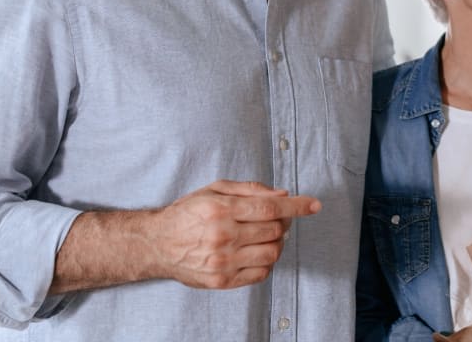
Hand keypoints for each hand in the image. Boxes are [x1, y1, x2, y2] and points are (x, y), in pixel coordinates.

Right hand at [152, 179, 320, 288]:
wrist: (158, 244)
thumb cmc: (187, 212)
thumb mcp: (214, 189)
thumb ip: (250, 189)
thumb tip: (282, 195)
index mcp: (221, 210)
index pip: (270, 208)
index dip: (297, 206)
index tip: (314, 205)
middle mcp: (223, 236)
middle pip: (274, 231)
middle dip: (285, 222)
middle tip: (279, 217)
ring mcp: (223, 262)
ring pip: (271, 253)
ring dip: (278, 242)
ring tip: (268, 234)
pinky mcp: (221, 281)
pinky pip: (260, 274)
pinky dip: (267, 261)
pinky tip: (257, 251)